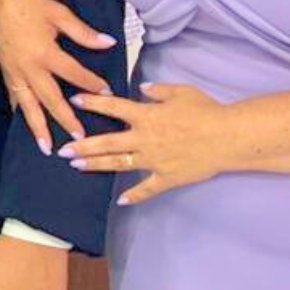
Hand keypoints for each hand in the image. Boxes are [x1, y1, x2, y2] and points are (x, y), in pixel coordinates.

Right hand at [0, 0, 115, 151]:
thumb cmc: (29, 3)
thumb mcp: (59, 13)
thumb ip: (83, 32)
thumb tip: (108, 43)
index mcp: (45, 53)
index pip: (74, 74)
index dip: (92, 84)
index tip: (108, 93)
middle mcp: (29, 68)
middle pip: (51, 99)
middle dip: (66, 119)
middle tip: (80, 138)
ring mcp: (15, 72)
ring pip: (29, 105)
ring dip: (38, 127)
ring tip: (46, 147)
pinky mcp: (5, 71)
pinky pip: (14, 97)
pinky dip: (20, 112)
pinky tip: (25, 123)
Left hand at [61, 83, 232, 205]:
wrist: (227, 137)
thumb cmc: (206, 111)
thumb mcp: (181, 92)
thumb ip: (158, 90)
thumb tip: (142, 88)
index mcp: (147, 115)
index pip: (113, 107)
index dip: (93, 103)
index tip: (74, 101)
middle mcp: (144, 138)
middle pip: (107, 142)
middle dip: (82, 145)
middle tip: (62, 149)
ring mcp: (153, 160)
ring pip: (118, 164)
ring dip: (96, 165)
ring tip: (77, 166)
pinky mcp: (166, 177)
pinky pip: (146, 189)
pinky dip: (133, 196)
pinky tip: (120, 201)